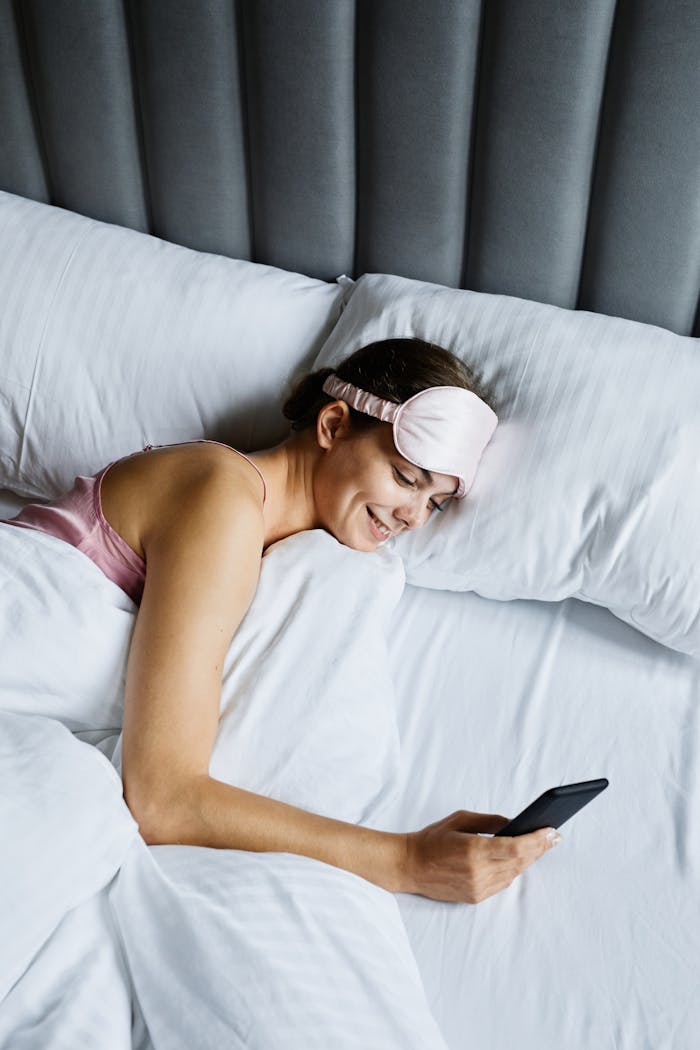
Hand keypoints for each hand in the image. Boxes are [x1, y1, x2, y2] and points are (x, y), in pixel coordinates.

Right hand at [403, 809, 559, 902]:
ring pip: (514, 873)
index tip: (552, 831)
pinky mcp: (476, 897)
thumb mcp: (460, 819)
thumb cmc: (432, 839)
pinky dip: (513, 870)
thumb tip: (515, 823)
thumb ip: (490, 821)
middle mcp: (478, 872)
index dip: (538, 840)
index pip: (516, 847)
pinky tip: (519, 859)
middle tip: (554, 836)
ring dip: (528, 859)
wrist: (409, 866)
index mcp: (473, 849)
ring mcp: (478, 888)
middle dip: (539, 848)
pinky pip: (503, 882)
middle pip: (520, 861)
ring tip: (541, 845)